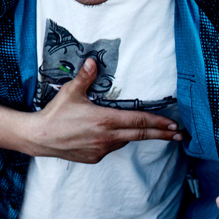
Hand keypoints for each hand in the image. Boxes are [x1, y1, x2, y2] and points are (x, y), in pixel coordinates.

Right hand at [33, 58, 182, 163]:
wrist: (40, 137)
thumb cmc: (56, 114)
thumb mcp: (71, 92)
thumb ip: (85, 77)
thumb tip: (93, 61)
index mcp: (105, 120)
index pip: (139, 120)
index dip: (158, 123)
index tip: (173, 125)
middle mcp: (107, 137)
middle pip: (140, 134)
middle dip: (161, 134)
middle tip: (178, 135)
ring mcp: (101, 149)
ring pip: (124, 140)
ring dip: (134, 135)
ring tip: (142, 130)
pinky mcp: (94, 157)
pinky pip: (110, 147)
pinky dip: (114, 140)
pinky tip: (109, 135)